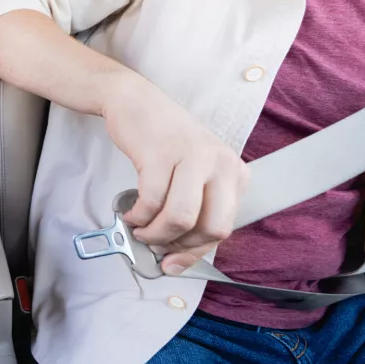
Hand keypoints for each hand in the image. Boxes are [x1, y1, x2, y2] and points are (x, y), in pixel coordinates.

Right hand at [102, 74, 249, 274]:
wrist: (135, 102)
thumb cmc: (162, 141)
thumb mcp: (191, 174)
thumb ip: (192, 212)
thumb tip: (175, 259)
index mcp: (233, 172)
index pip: (223, 228)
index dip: (194, 251)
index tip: (171, 262)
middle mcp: (220, 163)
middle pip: (210, 228)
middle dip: (178, 245)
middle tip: (155, 243)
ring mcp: (192, 156)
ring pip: (180, 218)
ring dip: (154, 233)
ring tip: (139, 228)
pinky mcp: (161, 153)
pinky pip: (151, 201)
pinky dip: (137, 215)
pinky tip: (131, 212)